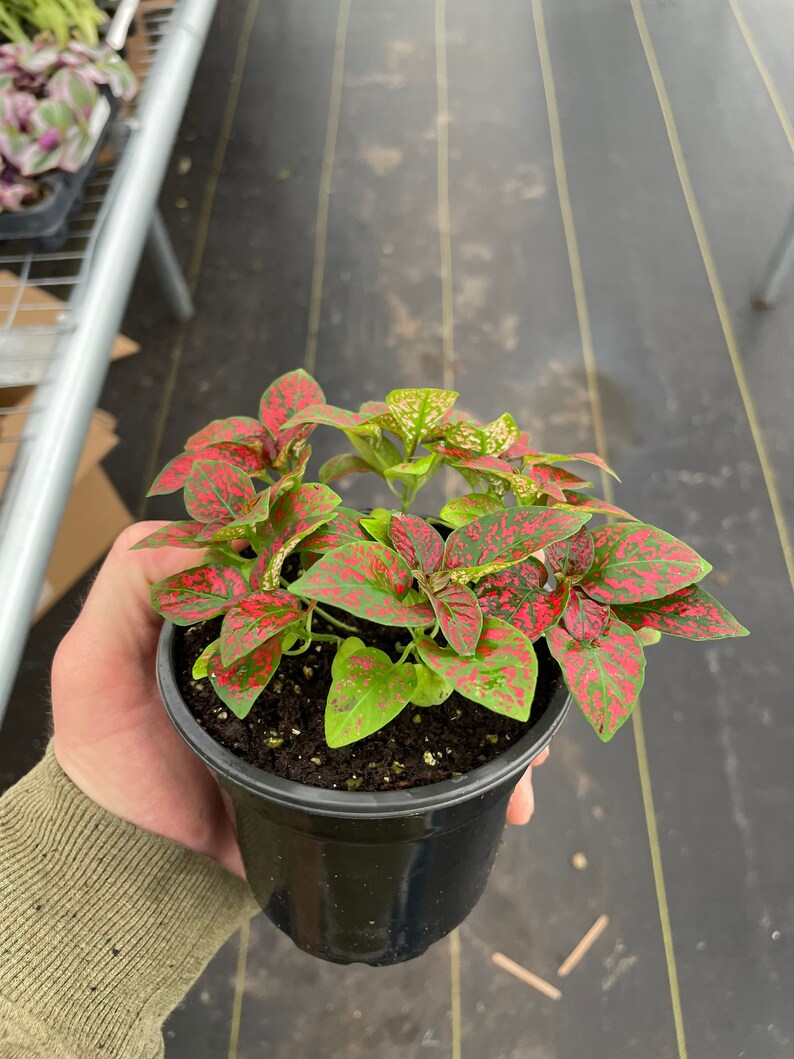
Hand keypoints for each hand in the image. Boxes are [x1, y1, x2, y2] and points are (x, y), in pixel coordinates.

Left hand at [51, 522, 546, 878]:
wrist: (129, 863)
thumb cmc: (109, 754)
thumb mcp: (99, 659)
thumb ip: (135, 582)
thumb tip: (208, 533)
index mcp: (267, 611)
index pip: (351, 568)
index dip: (408, 563)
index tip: (462, 568)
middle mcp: (318, 655)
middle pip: (413, 632)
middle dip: (476, 639)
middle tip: (524, 648)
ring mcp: (345, 715)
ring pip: (436, 698)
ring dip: (495, 708)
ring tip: (534, 735)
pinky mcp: (357, 776)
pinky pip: (428, 767)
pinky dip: (482, 779)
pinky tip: (519, 795)